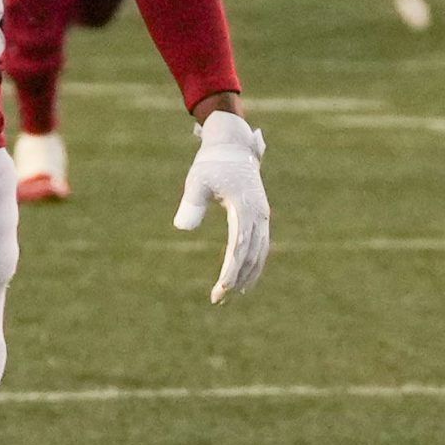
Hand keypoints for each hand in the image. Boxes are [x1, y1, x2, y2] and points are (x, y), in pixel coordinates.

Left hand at [172, 110, 268, 302]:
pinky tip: (243, 279)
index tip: (221, 287)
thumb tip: (181, 228)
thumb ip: (191, 202)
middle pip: (251, 255)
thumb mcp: (197, 180)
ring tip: (229, 295)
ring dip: (246, 275)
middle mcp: (259, 215)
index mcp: (245, 208)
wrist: (232, 146)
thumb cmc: (211, 163)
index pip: (239, 247)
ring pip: (259, 253)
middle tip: (217, 299)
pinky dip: (253, 263)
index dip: (231, 270)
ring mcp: (262, 216)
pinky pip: (260, 246)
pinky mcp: (260, 216)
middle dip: (236, 279)